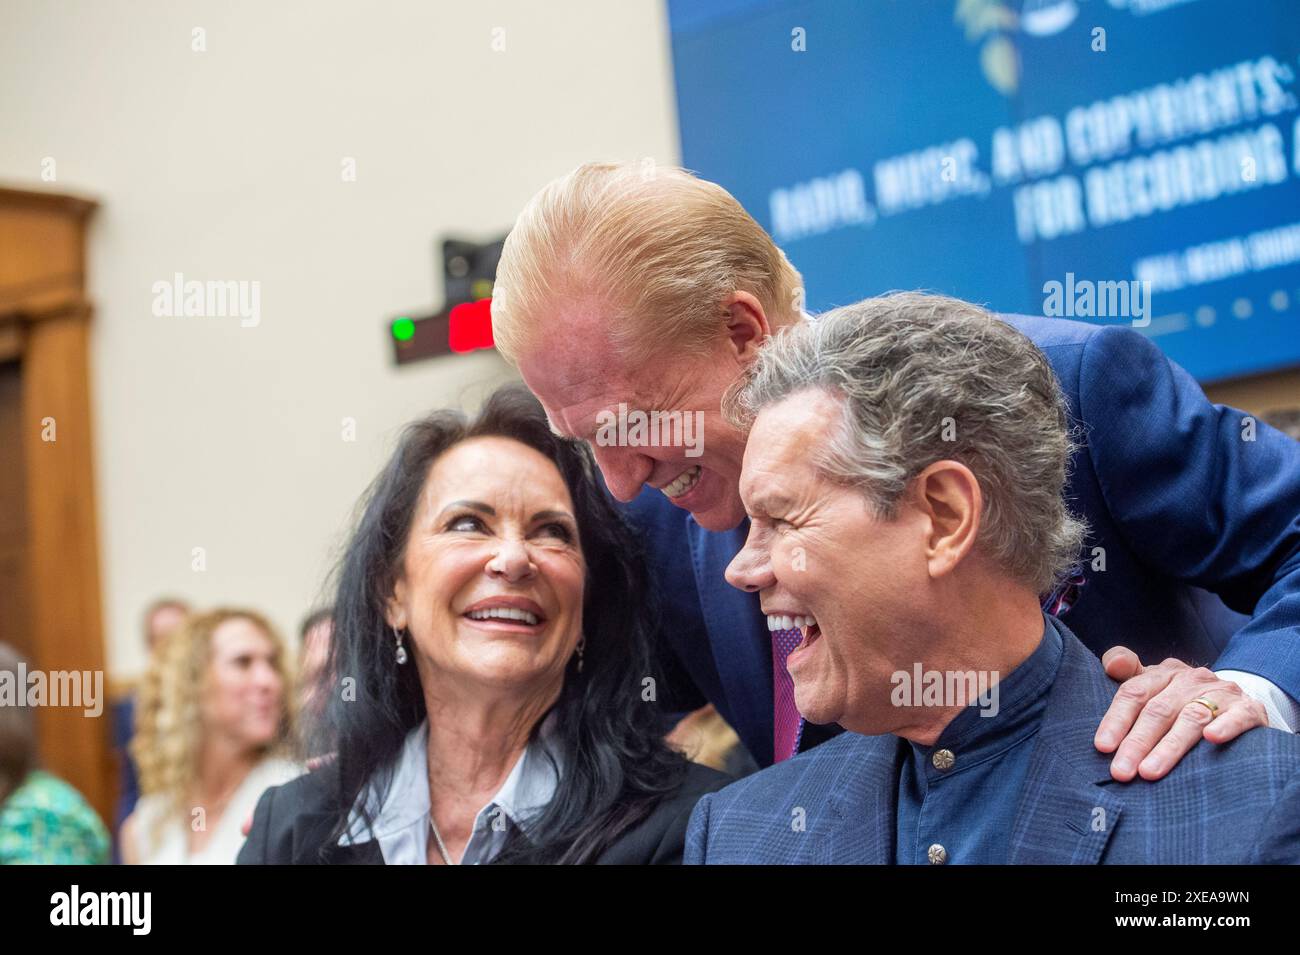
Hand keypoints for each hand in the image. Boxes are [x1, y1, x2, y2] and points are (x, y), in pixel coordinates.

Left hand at [1095, 647, 1268, 781]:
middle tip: (1121, 771)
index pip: (1134, 693)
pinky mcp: (1249, 709)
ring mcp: (1221, 692)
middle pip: (1158, 710)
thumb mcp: (1154, 685)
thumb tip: (1112, 664)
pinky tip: (1212, 739)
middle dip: (1137, 742)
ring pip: (1191, 718)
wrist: (1238, 704)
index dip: (1116, 720)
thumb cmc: (1182, 700)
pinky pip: (1238, 716)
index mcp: (1163, 673)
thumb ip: (1128, 674)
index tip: (1103, 747)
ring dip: (1169, 747)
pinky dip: (1225, 726)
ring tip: (1150, 772)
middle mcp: (1191, 679)